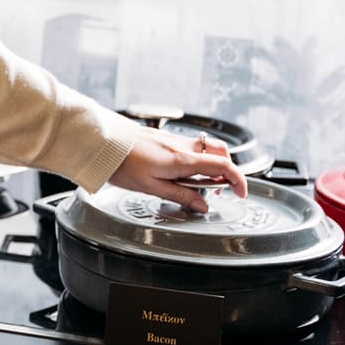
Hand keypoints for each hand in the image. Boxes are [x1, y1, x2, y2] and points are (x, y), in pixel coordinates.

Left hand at [106, 128, 245, 213]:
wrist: (103, 142)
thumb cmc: (123, 164)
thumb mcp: (152, 188)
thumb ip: (181, 196)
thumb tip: (202, 207)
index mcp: (182, 160)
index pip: (223, 166)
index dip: (238, 181)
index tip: (241, 193)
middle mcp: (182, 146)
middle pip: (220, 152)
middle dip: (228, 170)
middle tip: (219, 189)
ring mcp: (174, 140)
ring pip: (206, 148)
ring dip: (212, 164)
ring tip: (199, 183)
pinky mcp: (165, 138)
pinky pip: (191, 146)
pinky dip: (197, 159)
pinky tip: (183, 172)